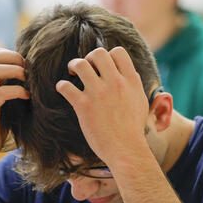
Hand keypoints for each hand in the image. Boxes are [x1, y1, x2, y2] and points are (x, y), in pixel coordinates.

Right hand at [0, 49, 29, 164]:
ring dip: (15, 71)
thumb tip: (30, 77)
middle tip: (28, 68)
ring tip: (29, 79)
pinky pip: (1, 93)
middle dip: (12, 57)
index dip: (8, 53)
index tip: (24, 63)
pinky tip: (27, 97)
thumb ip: (6, 89)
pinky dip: (17, 91)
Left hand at [55, 47, 149, 166]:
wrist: (126, 149)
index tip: (103, 67)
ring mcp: (99, 93)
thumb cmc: (133, 130)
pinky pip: (66, 86)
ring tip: (72, 75)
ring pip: (80, 64)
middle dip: (89, 58)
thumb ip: (134, 85)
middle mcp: (115, 83)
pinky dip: (62, 86)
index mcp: (130, 81)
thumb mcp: (141, 102)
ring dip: (73, 66)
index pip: (118, 52)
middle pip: (98, 53)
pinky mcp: (84, 106)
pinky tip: (64, 91)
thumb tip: (130, 73)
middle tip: (85, 69)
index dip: (108, 56)